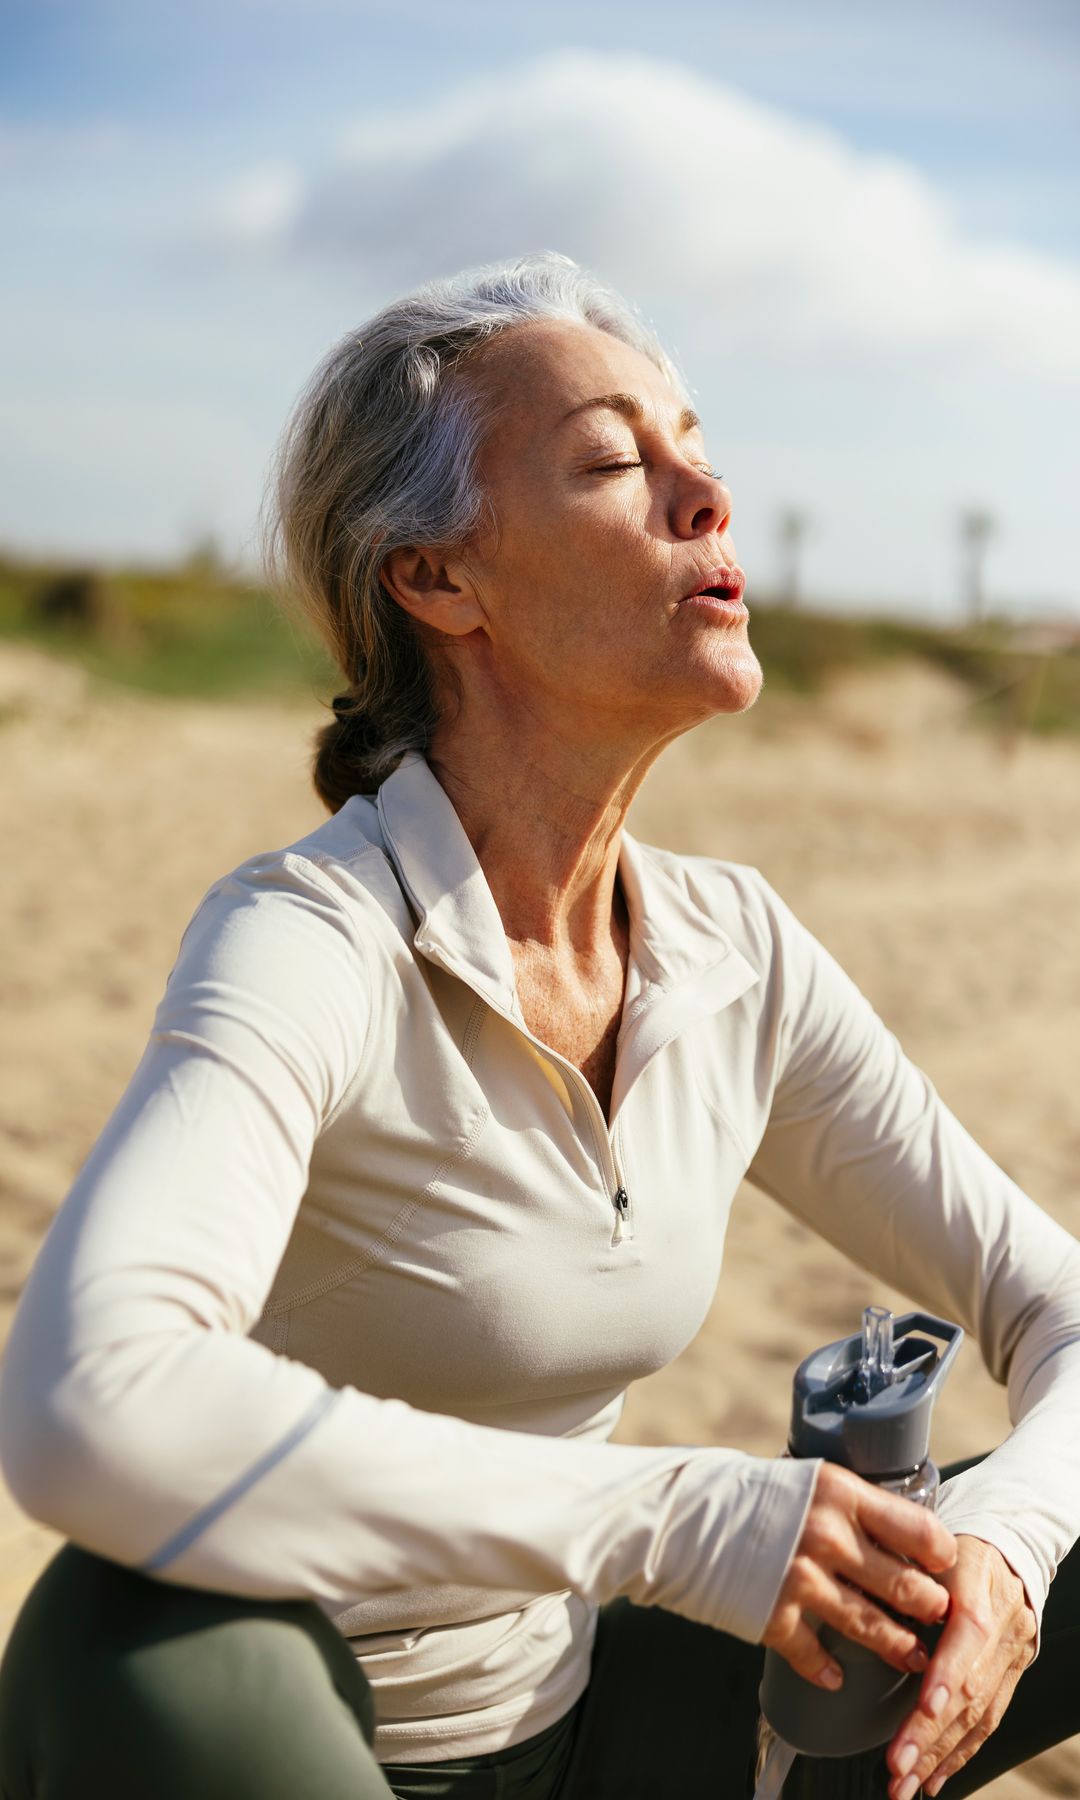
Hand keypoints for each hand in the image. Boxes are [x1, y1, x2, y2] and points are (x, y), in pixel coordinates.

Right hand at [762, 1461, 956, 1687]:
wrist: (677, 1514)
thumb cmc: (743, 1491)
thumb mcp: (805, 1481)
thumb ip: (847, 1507)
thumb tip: (892, 1532)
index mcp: (839, 1494)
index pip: (917, 1529)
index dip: (939, 1554)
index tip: (946, 1566)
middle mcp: (827, 1537)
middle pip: (903, 1585)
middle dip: (929, 1607)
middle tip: (939, 1617)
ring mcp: (801, 1580)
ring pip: (871, 1627)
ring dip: (898, 1647)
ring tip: (913, 1657)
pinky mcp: (774, 1616)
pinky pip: (814, 1655)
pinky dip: (828, 1671)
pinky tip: (837, 1678)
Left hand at [886, 1535, 1036, 1798]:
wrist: (1003, 1550)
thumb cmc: (949, 1547)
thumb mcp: (926, 1545)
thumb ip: (900, 1572)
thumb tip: (857, 1601)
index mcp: (979, 1584)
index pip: (969, 1633)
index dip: (948, 1673)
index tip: (924, 1707)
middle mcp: (1003, 1623)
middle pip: (971, 1685)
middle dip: (932, 1730)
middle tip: (897, 1764)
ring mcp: (1011, 1654)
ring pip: (980, 1713)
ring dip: (941, 1753)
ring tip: (907, 1782)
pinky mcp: (1011, 1676)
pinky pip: (989, 1721)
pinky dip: (960, 1752)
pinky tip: (935, 1776)